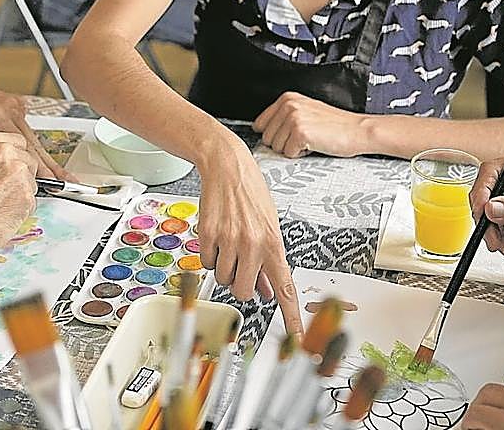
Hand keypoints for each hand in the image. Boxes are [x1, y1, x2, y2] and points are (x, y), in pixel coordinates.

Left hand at [0, 76, 74, 180]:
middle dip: (51, 165)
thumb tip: (4, 171)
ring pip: (32, 135)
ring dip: (43, 155)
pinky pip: (26, 126)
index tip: (52, 181)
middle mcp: (9, 108)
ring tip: (58, 173)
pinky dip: (31, 142)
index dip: (41, 168)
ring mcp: (14, 104)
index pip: (25, 148)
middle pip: (35, 143)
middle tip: (67, 180)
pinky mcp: (15, 103)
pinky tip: (40, 156)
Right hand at [0, 131, 39, 261]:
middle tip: (5, 189)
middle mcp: (5, 152)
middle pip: (28, 158)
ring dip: (23, 191)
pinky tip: (6, 213)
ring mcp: (18, 172)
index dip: (15, 157)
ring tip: (1, 203)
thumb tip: (0, 168)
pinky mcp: (27, 193)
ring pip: (33, 179)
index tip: (9, 167)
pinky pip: (33, 199)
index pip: (17, 142)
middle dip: (21, 174)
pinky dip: (24, 208)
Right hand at [198, 138, 302, 336]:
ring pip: (224, 278)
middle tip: (241, 268)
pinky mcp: (208, 234)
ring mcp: (230, 240)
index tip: (296, 335)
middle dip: (241, 286)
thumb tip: (267, 291)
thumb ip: (268, 262)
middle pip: (244, 291)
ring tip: (230, 244)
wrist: (228, 167)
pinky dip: (210, 255)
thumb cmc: (251, 195)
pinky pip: (207, 262)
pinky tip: (217, 237)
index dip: (291, 315)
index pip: (284, 288)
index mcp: (273, 244)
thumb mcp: (269, 227)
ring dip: (225, 268)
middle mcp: (253, 244)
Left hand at [253, 92, 367, 157]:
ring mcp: (293, 118)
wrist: (359, 130)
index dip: (274, 135)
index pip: (260, 123)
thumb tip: (262, 130)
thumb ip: (284, 116)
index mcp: (288, 98)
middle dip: (283, 143)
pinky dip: (300, 155)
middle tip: (304, 138)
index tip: (287, 136)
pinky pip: (288, 154)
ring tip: (310, 141)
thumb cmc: (336, 125)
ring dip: (292, 149)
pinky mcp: (300, 133)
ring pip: (276, 147)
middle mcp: (288, 105)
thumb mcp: (307, 111)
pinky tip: (314, 146)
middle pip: (266, 138)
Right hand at [461, 384, 503, 428]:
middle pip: (487, 393)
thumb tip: (472, 427)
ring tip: (493, 421)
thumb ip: (488, 429)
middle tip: (476, 424)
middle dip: (478, 408)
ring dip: (494, 405)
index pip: (476, 412)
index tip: (468, 428)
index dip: (468, 423)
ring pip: (503, 391)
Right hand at [469, 151, 503, 269]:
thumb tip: (491, 208)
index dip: (482, 189)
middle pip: (484, 194)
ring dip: (494, 235)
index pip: (493, 171)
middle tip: (494, 235)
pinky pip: (491, 229)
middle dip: (487, 218)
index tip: (481, 209)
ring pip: (485, 215)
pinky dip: (499, 242)